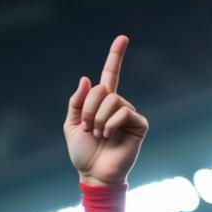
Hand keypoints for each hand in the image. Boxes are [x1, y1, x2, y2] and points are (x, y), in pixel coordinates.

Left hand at [64, 35, 147, 185]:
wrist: (94, 174)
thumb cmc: (84, 154)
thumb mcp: (72, 126)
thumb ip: (77, 102)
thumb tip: (87, 78)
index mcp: (102, 104)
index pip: (110, 75)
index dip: (116, 56)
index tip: (123, 37)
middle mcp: (117, 105)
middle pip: (103, 89)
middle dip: (90, 109)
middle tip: (90, 129)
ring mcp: (129, 114)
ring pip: (113, 100)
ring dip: (99, 119)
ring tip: (100, 135)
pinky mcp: (139, 124)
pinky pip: (124, 111)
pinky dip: (112, 123)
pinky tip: (109, 135)